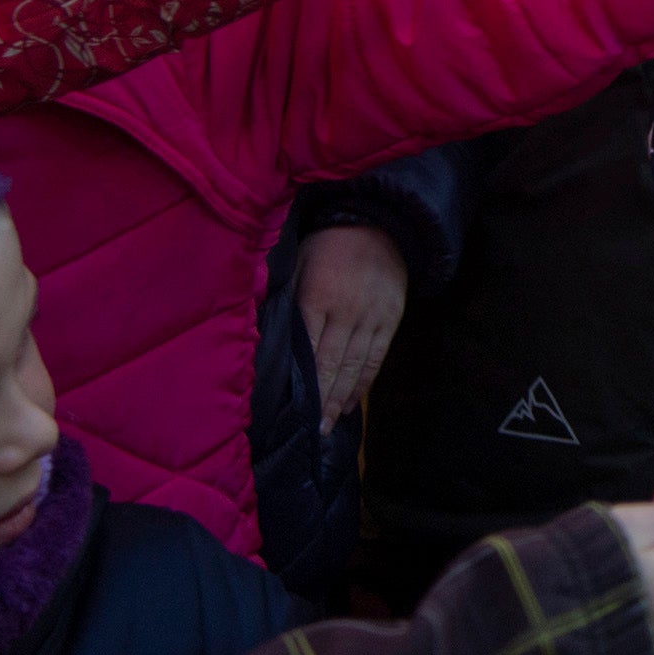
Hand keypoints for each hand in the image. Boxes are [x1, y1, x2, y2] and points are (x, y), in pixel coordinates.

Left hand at [295, 224, 408, 425]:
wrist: (381, 223)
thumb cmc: (328, 244)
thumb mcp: (297, 262)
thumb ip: (283, 297)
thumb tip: (262, 334)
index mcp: (318, 296)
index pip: (308, 347)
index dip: (302, 381)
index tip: (292, 410)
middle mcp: (348, 310)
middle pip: (333, 363)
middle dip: (322, 400)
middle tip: (313, 431)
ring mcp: (373, 317)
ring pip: (356, 365)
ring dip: (342, 398)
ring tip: (330, 425)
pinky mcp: (391, 319)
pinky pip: (377, 357)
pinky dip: (364, 383)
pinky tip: (353, 403)